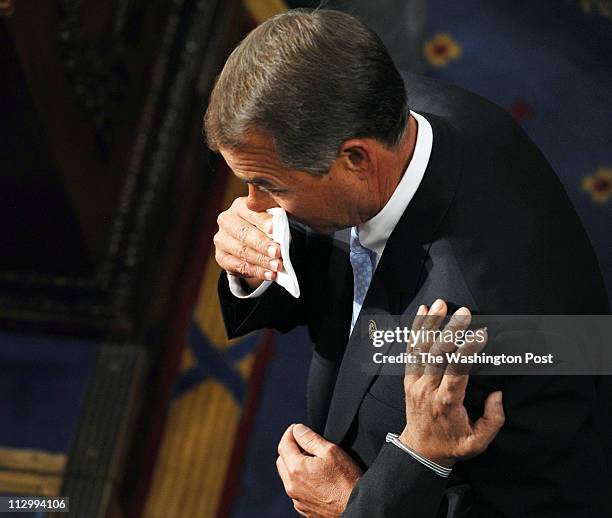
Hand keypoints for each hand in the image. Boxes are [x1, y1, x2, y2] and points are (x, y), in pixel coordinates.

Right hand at [214, 196, 282, 288]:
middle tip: (278, 252)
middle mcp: (227, 220)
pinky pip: (238, 266)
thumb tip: (285, 235)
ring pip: (242, 251)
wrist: (251, 241)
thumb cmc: (266, 226)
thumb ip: (277, 223)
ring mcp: (221, 239)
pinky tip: (269, 275)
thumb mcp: (272, 219)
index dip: (264, 221)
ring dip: (262, 261)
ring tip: (277, 266)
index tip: (274, 229)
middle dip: (263, 245)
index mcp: (241, 206)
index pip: (253, 213)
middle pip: (245, 233)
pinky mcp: (220, 257)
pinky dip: (256, 272)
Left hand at [276, 424, 361, 516]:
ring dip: (294, 464)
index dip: (290, 433)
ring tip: (311, 459)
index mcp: (296, 469)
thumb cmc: (347, 481)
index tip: (297, 428)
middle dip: (290, 448)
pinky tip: (314, 476)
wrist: (356, 507)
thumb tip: (297, 430)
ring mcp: (296, 499)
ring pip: (287, 475)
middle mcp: (292, 485)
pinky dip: (299, 479)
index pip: (284, 445)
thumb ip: (310, 438)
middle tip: (304, 442)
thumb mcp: (331, 451)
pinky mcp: (303, 507)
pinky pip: (295, 489)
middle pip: (282, 460)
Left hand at [399, 299, 504, 466]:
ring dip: (431, 324)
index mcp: (446, 403)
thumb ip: (493, 420)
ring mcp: (415, 382)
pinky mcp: (408, 378)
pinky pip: (411, 350)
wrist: (420, 450)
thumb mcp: (478, 442)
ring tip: (441, 304)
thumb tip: (497, 395)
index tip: (481, 334)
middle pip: (437, 355)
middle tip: (464, 313)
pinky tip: (423, 313)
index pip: (456, 371)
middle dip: (451, 331)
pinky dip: (416, 330)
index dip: (468, 351)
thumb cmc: (452, 444)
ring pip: (421, 348)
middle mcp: (428, 389)